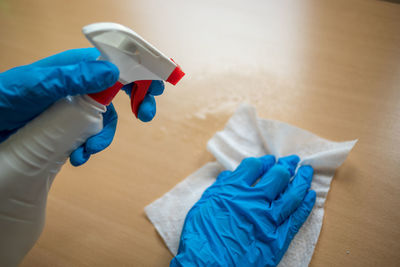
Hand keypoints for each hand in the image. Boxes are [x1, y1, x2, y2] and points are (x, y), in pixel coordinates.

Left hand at [0, 48, 163, 165]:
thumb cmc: (5, 99)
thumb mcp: (39, 85)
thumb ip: (75, 77)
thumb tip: (114, 73)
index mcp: (76, 68)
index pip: (117, 63)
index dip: (142, 70)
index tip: (160, 83)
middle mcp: (79, 85)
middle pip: (120, 89)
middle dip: (137, 101)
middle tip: (146, 115)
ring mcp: (74, 107)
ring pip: (107, 119)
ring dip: (105, 137)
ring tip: (89, 151)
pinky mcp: (68, 128)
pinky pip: (91, 136)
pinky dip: (90, 149)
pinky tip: (78, 158)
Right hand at [170, 155, 315, 266]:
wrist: (207, 265)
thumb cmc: (201, 235)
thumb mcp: (203, 204)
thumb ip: (219, 187)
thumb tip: (230, 175)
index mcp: (233, 190)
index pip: (254, 167)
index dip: (263, 161)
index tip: (269, 161)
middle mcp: (254, 201)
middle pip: (277, 176)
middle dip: (286, 165)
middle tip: (292, 161)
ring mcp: (268, 219)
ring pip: (292, 194)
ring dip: (301, 180)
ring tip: (307, 171)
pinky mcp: (277, 238)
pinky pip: (296, 218)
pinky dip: (305, 205)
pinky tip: (311, 195)